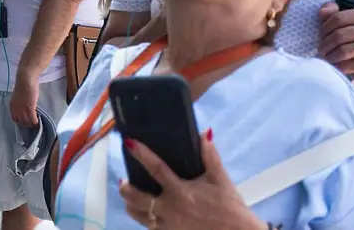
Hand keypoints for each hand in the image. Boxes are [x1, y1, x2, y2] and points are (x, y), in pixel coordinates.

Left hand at [10, 72, 39, 126]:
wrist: (25, 79)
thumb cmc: (23, 85)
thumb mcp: (18, 96)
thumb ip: (20, 103)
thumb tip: (24, 107)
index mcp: (12, 106)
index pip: (15, 118)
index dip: (20, 121)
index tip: (25, 121)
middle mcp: (16, 109)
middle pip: (21, 122)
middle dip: (26, 124)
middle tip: (32, 123)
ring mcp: (22, 110)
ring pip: (27, 122)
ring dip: (31, 124)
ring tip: (35, 123)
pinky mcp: (30, 109)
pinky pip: (33, 119)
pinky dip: (36, 122)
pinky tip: (38, 122)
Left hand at [119, 131, 260, 229]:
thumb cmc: (229, 207)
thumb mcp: (221, 179)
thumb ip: (211, 156)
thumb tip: (205, 133)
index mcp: (181, 191)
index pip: (156, 169)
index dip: (142, 154)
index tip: (130, 143)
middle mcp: (170, 209)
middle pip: (138, 198)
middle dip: (126, 188)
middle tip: (124, 180)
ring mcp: (169, 225)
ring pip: (140, 216)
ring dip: (131, 205)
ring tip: (129, 197)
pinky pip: (150, 228)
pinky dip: (145, 219)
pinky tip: (145, 212)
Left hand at [318, 2, 353, 86]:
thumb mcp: (348, 23)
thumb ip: (333, 14)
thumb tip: (322, 12)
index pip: (339, 18)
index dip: (324, 27)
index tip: (321, 35)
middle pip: (340, 35)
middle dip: (325, 43)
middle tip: (321, 48)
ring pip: (343, 50)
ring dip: (329, 55)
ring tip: (326, 56)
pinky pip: (347, 65)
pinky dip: (337, 65)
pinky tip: (335, 64)